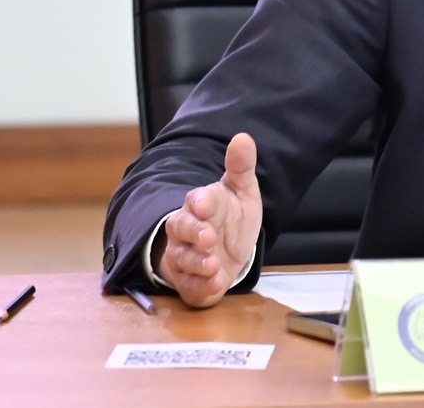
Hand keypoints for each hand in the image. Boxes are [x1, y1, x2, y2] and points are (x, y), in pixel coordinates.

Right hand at [154, 133, 263, 307]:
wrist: (228, 250)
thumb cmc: (232, 216)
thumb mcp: (242, 191)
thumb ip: (241, 166)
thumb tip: (243, 137)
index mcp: (201, 204)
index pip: (196, 199)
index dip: (200, 202)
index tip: (206, 204)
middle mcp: (186, 230)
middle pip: (180, 228)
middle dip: (193, 233)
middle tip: (209, 237)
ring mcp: (185, 256)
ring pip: (182, 259)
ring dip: (197, 263)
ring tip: (214, 265)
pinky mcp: (190, 282)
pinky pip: (190, 286)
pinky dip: (200, 287)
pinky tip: (215, 285)